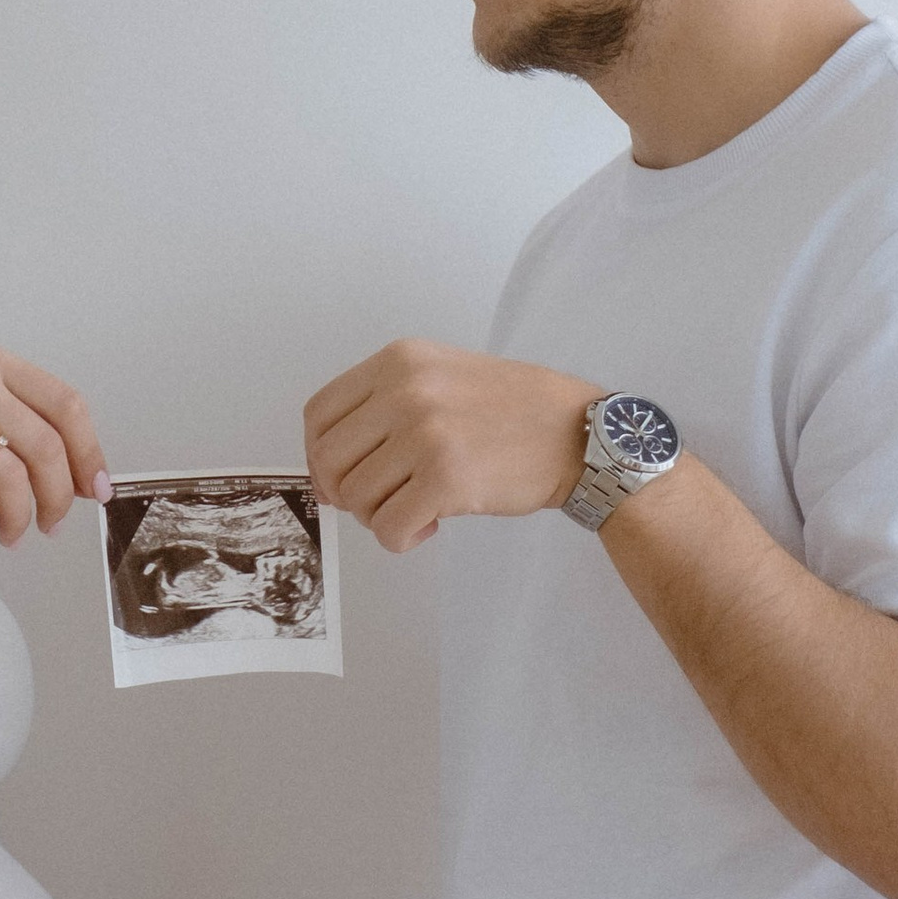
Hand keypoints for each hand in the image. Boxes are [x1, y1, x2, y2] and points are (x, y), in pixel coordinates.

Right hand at [0, 345, 107, 546]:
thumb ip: (32, 430)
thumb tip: (84, 480)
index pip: (66, 405)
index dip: (89, 452)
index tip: (95, 488)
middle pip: (45, 445)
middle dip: (57, 496)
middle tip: (53, 523)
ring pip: (9, 474)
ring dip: (20, 517)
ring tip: (13, 533)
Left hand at [305, 341, 593, 553]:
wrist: (578, 434)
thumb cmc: (512, 409)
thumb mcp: (441, 376)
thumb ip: (384, 406)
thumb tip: (327, 468)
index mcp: (398, 360)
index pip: (319, 413)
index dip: (319, 456)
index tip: (338, 478)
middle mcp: (405, 390)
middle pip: (329, 459)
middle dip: (346, 493)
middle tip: (382, 500)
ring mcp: (425, 433)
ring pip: (356, 498)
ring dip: (379, 516)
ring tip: (418, 507)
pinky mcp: (446, 479)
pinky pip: (388, 527)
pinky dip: (402, 538)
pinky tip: (431, 525)